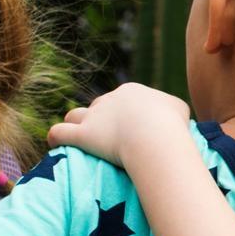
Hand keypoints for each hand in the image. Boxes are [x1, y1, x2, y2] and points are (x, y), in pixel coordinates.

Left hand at [46, 82, 190, 166]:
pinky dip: (55, 137)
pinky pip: (60, 133)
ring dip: (75, 123)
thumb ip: (172, 109)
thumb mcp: (180, 110)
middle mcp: (109, 100)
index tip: (132, 130)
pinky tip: (54, 144)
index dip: (126, 114)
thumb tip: (173, 116)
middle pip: (100, 106)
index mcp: (132, 91)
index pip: (123, 99)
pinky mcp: (83, 135)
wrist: (156, 135)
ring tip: (76, 135)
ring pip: (76, 114)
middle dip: (102, 119)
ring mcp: (94, 116)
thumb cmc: (172, 124)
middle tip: (109, 138)